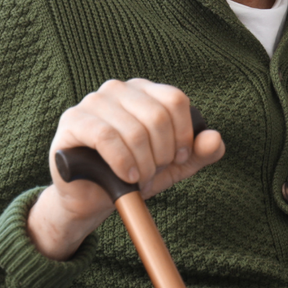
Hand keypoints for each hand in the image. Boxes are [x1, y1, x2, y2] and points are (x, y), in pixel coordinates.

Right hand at [28, 79, 224, 259]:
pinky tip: (127, 177)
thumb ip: (199, 152)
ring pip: (133, 130)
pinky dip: (122, 162)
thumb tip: (215, 138)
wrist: (93, 197)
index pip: (176, 100)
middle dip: (161, 154)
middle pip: (157, 116)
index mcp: (145, 92)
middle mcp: (119, 89)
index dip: (183, 135)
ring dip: (143, 164)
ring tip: (138, 179)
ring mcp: (93, 102)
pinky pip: (105, 136)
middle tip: (153, 174)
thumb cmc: (133, 175)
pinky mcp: (72, 121)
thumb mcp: (174, 166)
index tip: (178, 158)